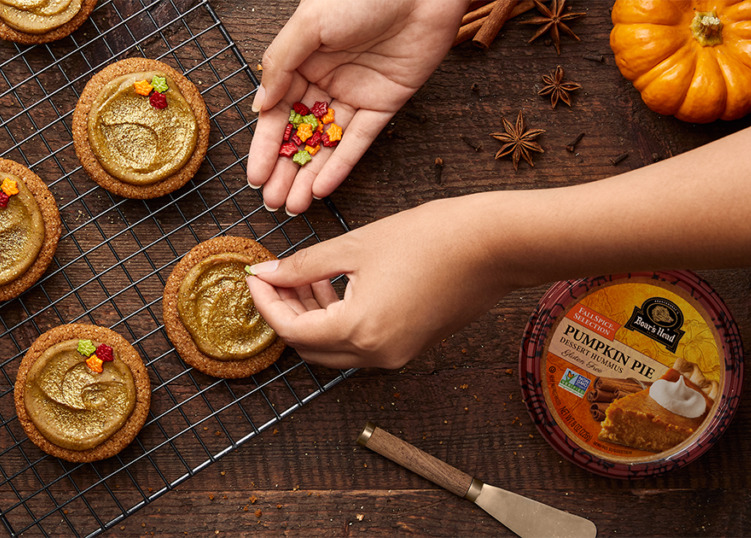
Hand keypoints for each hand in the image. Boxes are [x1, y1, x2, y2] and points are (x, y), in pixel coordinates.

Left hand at [245, 194, 513, 368]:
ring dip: (313, 316)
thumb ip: (305, 265)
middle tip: (275, 277)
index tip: (254, 275)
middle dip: (286, 313)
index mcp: (359, 330)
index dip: (266, 303)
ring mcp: (395, 355)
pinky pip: (361, 344)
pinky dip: (340, 320)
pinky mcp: (410, 346)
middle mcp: (376, 354)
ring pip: (334, 349)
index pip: (291, 330)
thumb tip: (266, 273)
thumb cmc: (430, 237)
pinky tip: (338, 283)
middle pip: (309, 348)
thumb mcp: (356, 245)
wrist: (495, 245)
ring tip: (308, 275)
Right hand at [247, 0, 466, 214]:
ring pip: (327, 144)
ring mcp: (355, 95)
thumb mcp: (310, 23)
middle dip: (286, 169)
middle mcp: (325, 80)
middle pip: (300, 134)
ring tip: (293, 205)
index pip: (277, 112)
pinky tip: (323, 188)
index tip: (255, 177)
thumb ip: (281, 63)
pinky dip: (342, 165)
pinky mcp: (384, 104)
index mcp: (301, 61)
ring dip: (310, 176)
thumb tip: (259, 105)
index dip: (265, 146)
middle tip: (272, 201)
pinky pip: (359, 140)